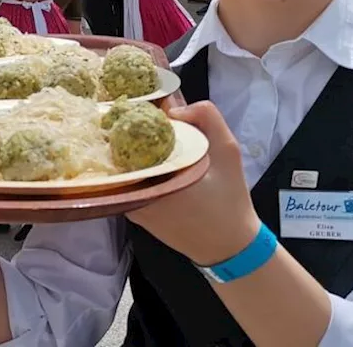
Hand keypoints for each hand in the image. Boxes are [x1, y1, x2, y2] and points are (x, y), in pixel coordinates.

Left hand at [126, 102, 260, 265]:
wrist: (229, 246)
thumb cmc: (229, 199)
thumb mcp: (228, 150)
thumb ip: (206, 117)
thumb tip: (172, 109)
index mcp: (154, 174)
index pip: (130, 134)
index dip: (137, 115)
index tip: (148, 106)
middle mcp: (135, 190)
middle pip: (122, 148)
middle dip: (134, 131)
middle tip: (150, 119)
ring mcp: (131, 204)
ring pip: (125, 165)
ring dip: (136, 150)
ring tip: (152, 136)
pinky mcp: (135, 213)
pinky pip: (130, 181)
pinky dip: (140, 168)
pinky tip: (156, 160)